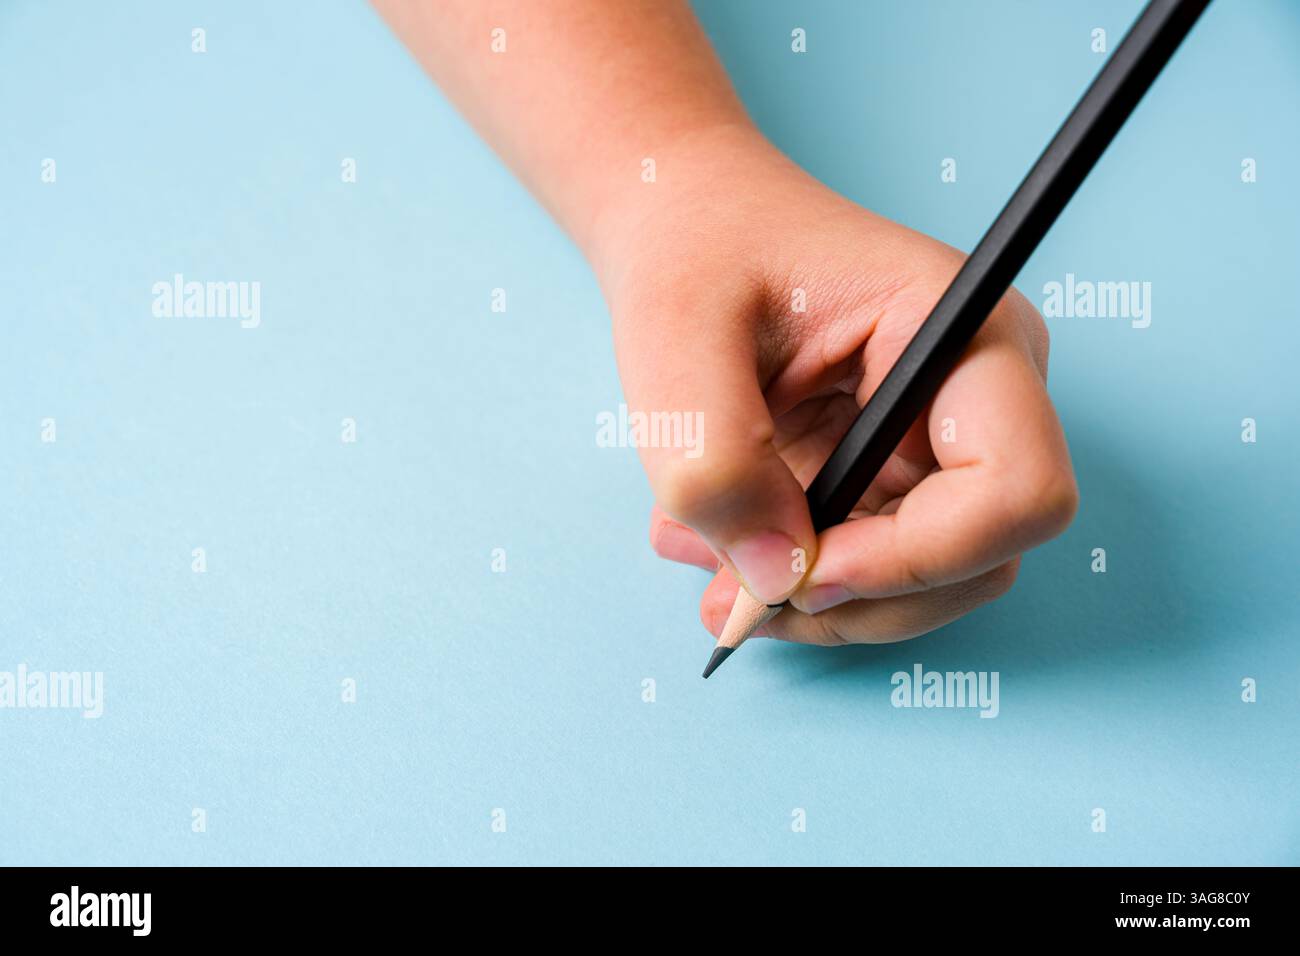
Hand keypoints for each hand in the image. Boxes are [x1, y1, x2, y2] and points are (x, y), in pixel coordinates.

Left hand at [595, 125, 1078, 644]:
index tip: (802, 571)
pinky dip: (792, 583)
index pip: (1016, 492)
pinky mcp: (895, 478)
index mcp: (961, 333)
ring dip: (812, 603)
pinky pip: (871, 572)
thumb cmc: (697, 249)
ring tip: (696, 553)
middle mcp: (978, 398)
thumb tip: (777, 582)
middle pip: (978, 560)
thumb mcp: (675, 339)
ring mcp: (942, 445)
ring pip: (923, 586)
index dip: (918, 558)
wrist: (690, 226)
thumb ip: (716, 461)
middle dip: (855, 599)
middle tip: (732, 593)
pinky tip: (713, 542)